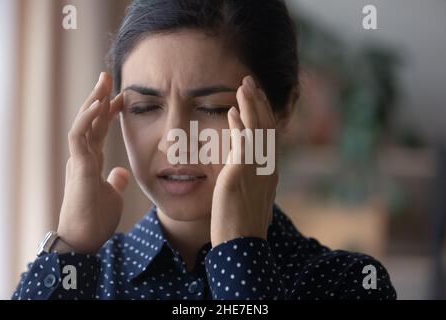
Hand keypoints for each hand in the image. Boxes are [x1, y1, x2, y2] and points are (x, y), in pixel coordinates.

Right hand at [57, 72, 128, 253]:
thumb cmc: (96, 219)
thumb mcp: (113, 195)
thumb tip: (121, 172)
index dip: (109, 113)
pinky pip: (79, 136)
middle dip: (99, 97)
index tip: (122, 98)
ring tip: (103, 81)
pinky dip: (88, 119)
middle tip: (108, 77)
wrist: (85, 240)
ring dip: (93, 101)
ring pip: (82, 122)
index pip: (99, 130)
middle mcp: (83, 156)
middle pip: (90, 121)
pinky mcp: (77, 166)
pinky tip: (98, 104)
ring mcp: (78, 159)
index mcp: (91, 161)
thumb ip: (115, 181)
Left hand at [210, 76, 277, 246]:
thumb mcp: (251, 196)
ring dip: (250, 105)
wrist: (242, 246)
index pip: (268, 136)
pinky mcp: (240, 173)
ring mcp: (256, 169)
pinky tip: (232, 110)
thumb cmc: (243, 225)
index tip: (253, 100)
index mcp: (269, 171)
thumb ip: (249, 175)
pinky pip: (242, 142)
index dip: (262, 115)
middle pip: (266, 127)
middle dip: (258, 102)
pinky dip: (239, 124)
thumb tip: (240, 162)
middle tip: (249, 82)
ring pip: (257, 129)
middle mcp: (267, 167)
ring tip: (242, 86)